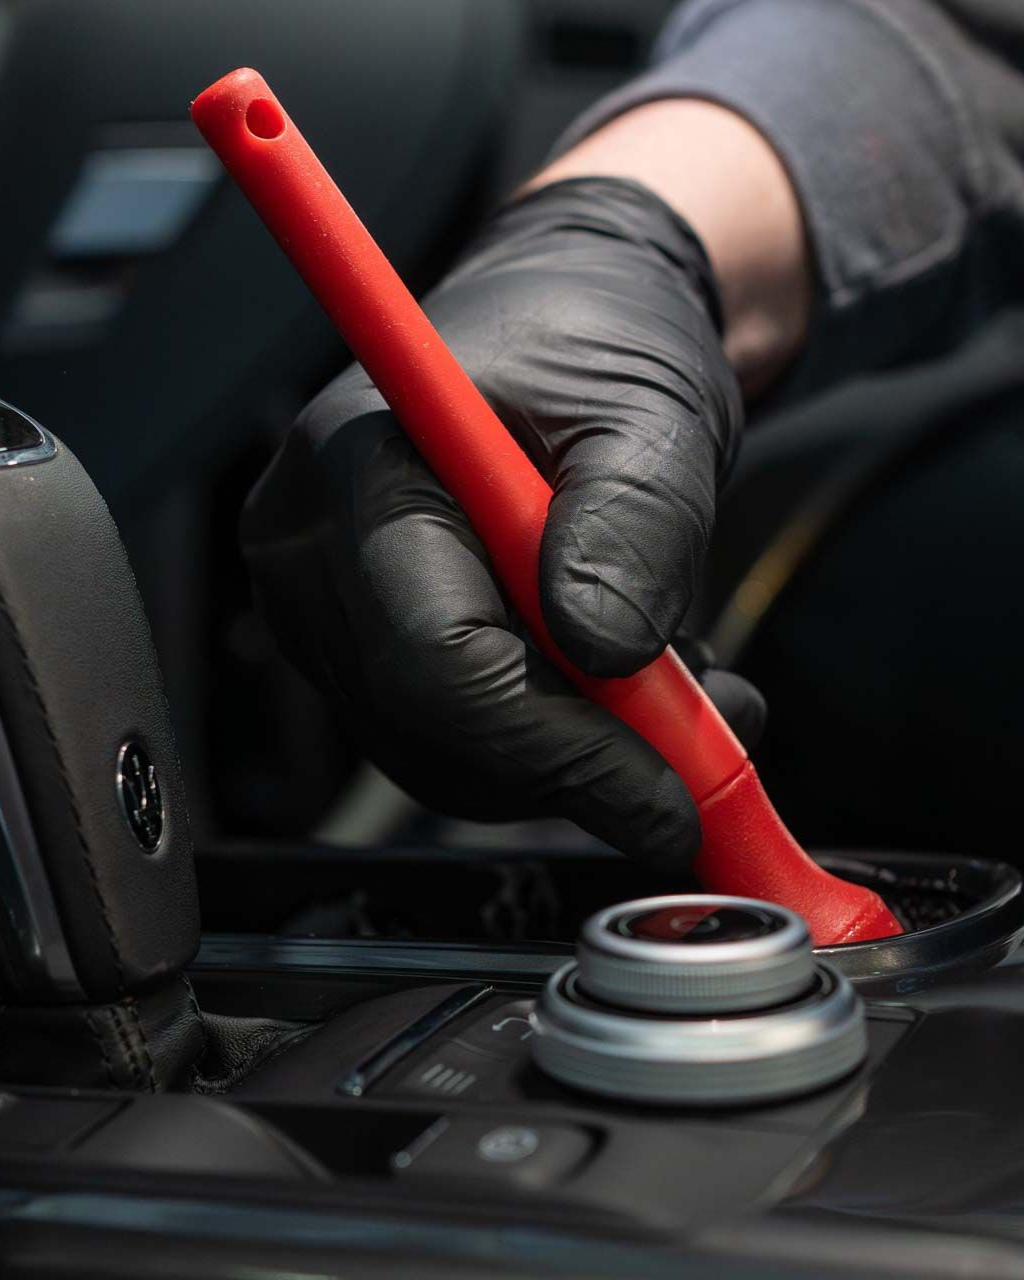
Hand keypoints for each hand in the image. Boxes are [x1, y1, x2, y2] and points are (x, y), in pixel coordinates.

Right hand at [242, 178, 760, 869]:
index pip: (433, 657)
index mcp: (361, 465)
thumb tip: (605, 653)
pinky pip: (448, 737)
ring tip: (677, 693)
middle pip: (430, 725)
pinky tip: (615, 683)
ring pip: (443, 752)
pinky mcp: (364, 640)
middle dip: (576, 765)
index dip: (558, 749)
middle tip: (705, 751)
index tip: (669, 798)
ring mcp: (326, 603)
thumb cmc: (597, 339)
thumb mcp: (649, 411)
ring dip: (573, 758)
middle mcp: (313, 546)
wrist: (568, 324)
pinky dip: (546, 742)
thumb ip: (633, 525)